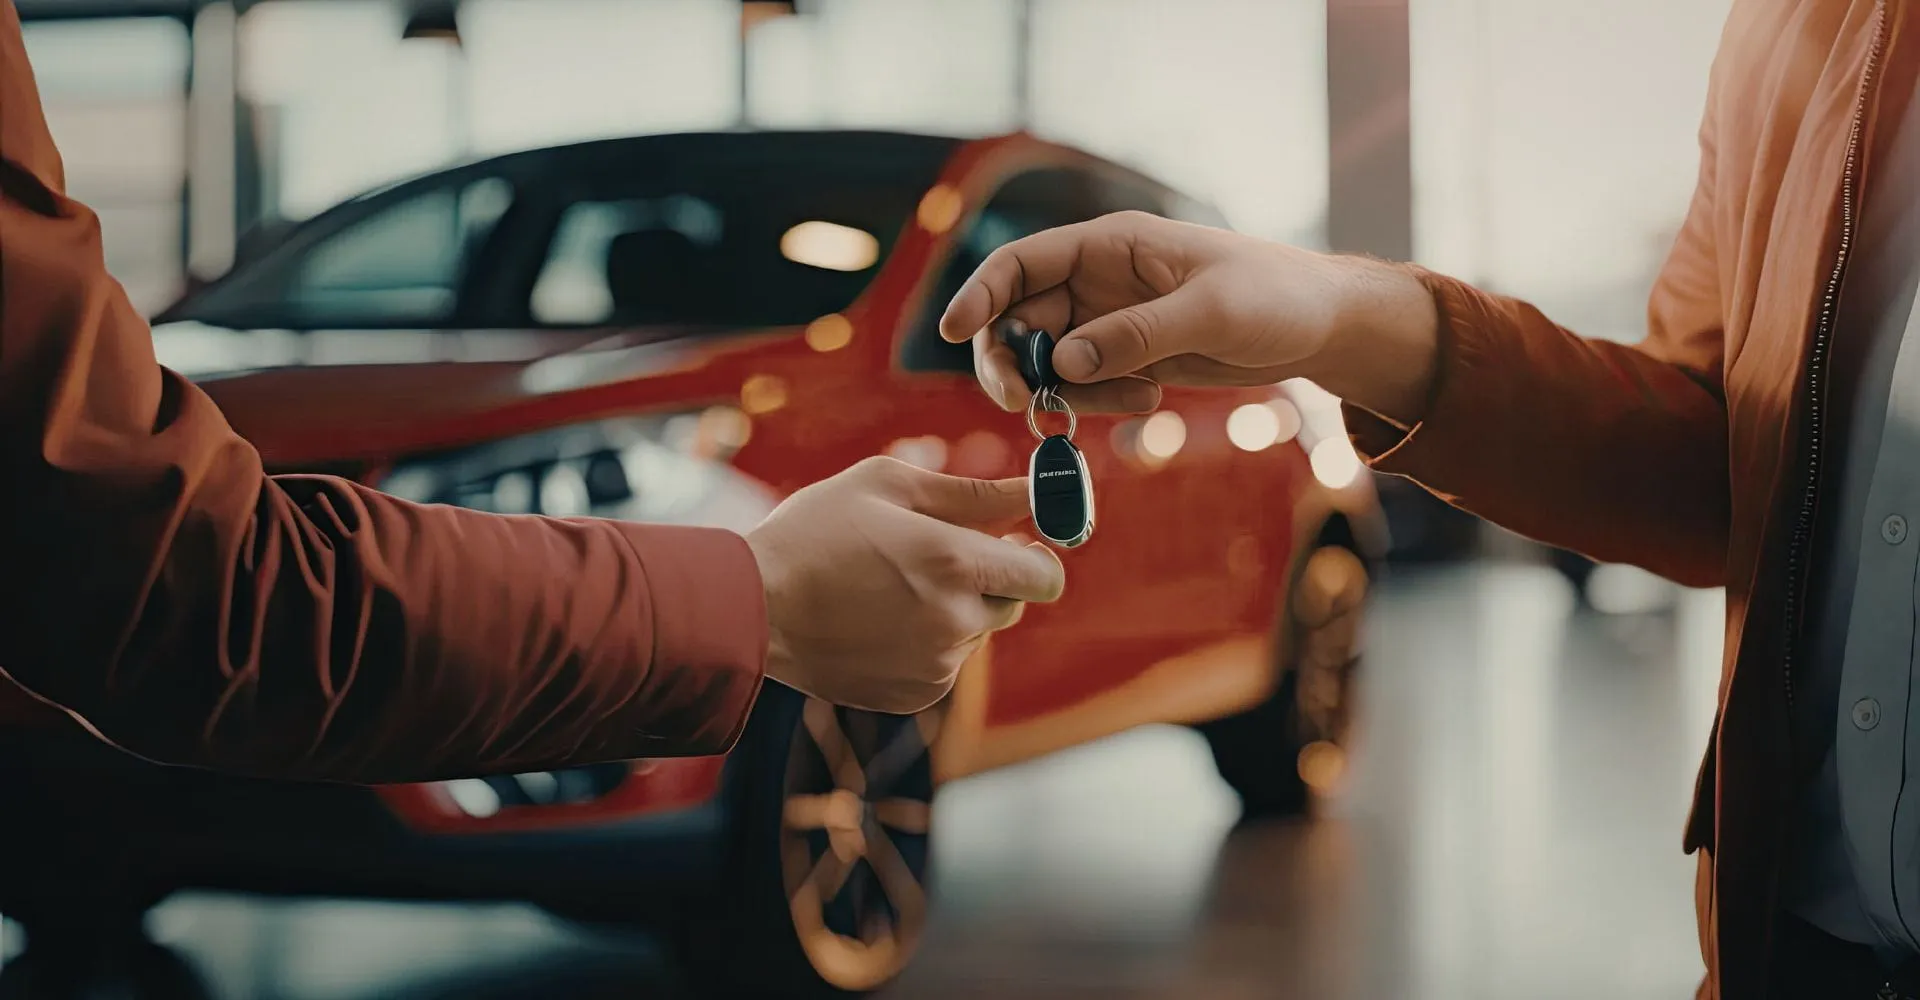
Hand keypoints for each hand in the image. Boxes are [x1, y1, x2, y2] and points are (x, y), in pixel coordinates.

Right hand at [745, 456, 1065, 714]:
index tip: (1013, 541)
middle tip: (940, 554)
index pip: (1046, 575)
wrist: (753, 607)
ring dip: (954, 609)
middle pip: (1015, 604)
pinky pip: (945, 662)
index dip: (1037, 556)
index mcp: (954, 563)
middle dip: (991, 578)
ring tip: (892, 586)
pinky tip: (879, 620)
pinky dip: (927, 642)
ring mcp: (936, 666)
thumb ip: (973, 491)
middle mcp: (955, 621)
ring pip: (976, 633)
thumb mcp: (889, 486)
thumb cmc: (816, 531)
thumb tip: (1033, 491)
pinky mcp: (916, 695)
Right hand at [938, 211, 1440, 424]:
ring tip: (1136, 401)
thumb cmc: (1274, 295)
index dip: (978, 293)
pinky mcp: (1125, 359)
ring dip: (1065, 393)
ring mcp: (1107, 322)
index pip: (1020, 263)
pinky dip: (1096, 404)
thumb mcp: (1210, 313)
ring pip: (1046, 361)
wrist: (1319, 326)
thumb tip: (1064, 362)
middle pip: (1017, 320)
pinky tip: (1149, 403)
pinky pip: (1081, 386)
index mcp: (1109, 245)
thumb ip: (1135, 336)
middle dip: (1013, 363)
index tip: (951, 332)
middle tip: (1028, 406)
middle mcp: (1097, 281)